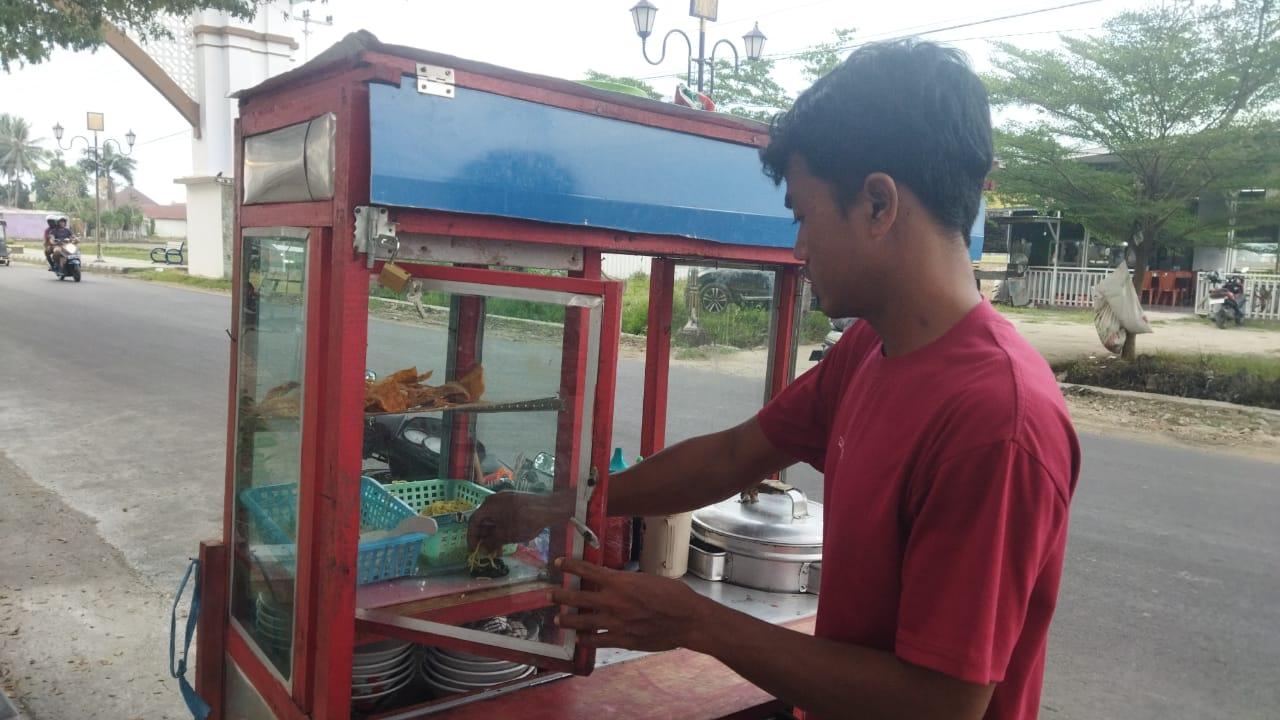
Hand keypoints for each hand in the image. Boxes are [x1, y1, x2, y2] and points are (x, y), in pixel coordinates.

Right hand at [467, 490, 572, 553]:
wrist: (550, 508)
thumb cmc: (525, 521)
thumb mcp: (506, 535)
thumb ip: (492, 542)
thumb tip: (483, 548)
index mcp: (488, 505)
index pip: (473, 521)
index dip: (472, 537)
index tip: (474, 550)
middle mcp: (494, 499)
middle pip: (483, 519)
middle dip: (484, 537)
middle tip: (487, 551)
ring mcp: (506, 499)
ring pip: (494, 518)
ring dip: (494, 533)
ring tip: (498, 548)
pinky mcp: (516, 501)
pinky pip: (503, 515)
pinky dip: (502, 527)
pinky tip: (507, 538)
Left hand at [549, 558, 714, 651]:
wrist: (687, 620)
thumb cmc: (673, 594)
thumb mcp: (647, 579)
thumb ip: (626, 582)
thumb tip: (614, 583)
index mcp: (620, 582)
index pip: (588, 570)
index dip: (570, 565)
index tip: (558, 562)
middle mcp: (613, 602)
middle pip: (578, 597)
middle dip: (560, 595)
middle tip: (548, 595)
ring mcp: (615, 623)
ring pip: (583, 622)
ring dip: (568, 620)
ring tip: (557, 619)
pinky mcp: (622, 640)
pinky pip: (597, 641)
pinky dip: (586, 640)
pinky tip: (579, 640)